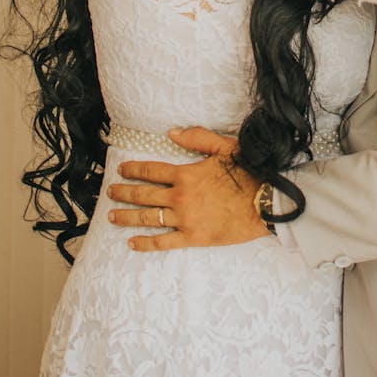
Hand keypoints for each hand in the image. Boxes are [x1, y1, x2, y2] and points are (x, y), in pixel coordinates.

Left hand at [106, 127, 266, 250]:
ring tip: (112, 216)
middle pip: (143, 194)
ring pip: (147, 218)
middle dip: (123, 192)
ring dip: (127, 217)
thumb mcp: (224, 147)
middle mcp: (180, 197)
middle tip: (110, 192)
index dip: (133, 169)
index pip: (151, 170)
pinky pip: (163, 242)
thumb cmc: (248, 174)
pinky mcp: (193, 237)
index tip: (121, 170)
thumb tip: (172, 133)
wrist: (266, 202)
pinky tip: (132, 243)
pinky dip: (145, 243)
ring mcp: (184, 219)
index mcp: (185, 174)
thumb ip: (197, 138)